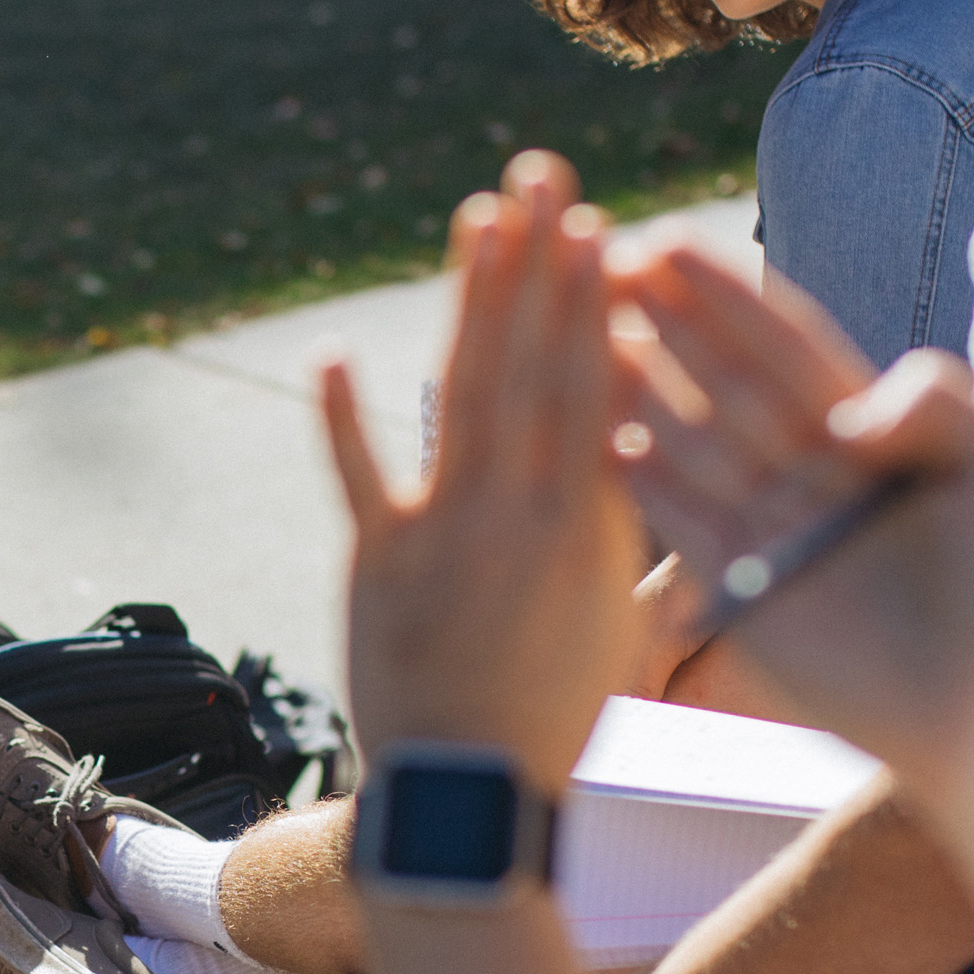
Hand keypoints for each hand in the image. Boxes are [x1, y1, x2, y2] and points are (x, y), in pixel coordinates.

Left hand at [318, 153, 645, 792]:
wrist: (472, 799)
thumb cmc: (555, 710)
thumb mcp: (616, 615)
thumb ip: (620, 525)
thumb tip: (638, 440)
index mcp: (587, 528)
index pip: (593, 390)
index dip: (589, 302)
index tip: (594, 224)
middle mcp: (518, 517)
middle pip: (529, 366)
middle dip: (535, 264)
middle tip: (538, 174)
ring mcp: (443, 536)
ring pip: (459, 396)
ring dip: (467, 301)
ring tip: (475, 221)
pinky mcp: (376, 565)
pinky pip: (358, 476)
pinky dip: (342, 416)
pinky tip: (335, 350)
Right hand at [612, 250, 973, 791]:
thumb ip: (936, 402)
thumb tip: (850, 408)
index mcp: (880, 432)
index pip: (791, 348)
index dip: (730, 298)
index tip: (670, 245)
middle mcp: (818, 474)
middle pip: (729, 383)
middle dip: (669, 325)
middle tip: (605, 263)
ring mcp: (776, 532)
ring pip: (693, 443)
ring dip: (635, 389)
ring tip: (579, 332)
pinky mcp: (745, 594)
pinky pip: (679, 524)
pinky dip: (637, 483)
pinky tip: (595, 432)